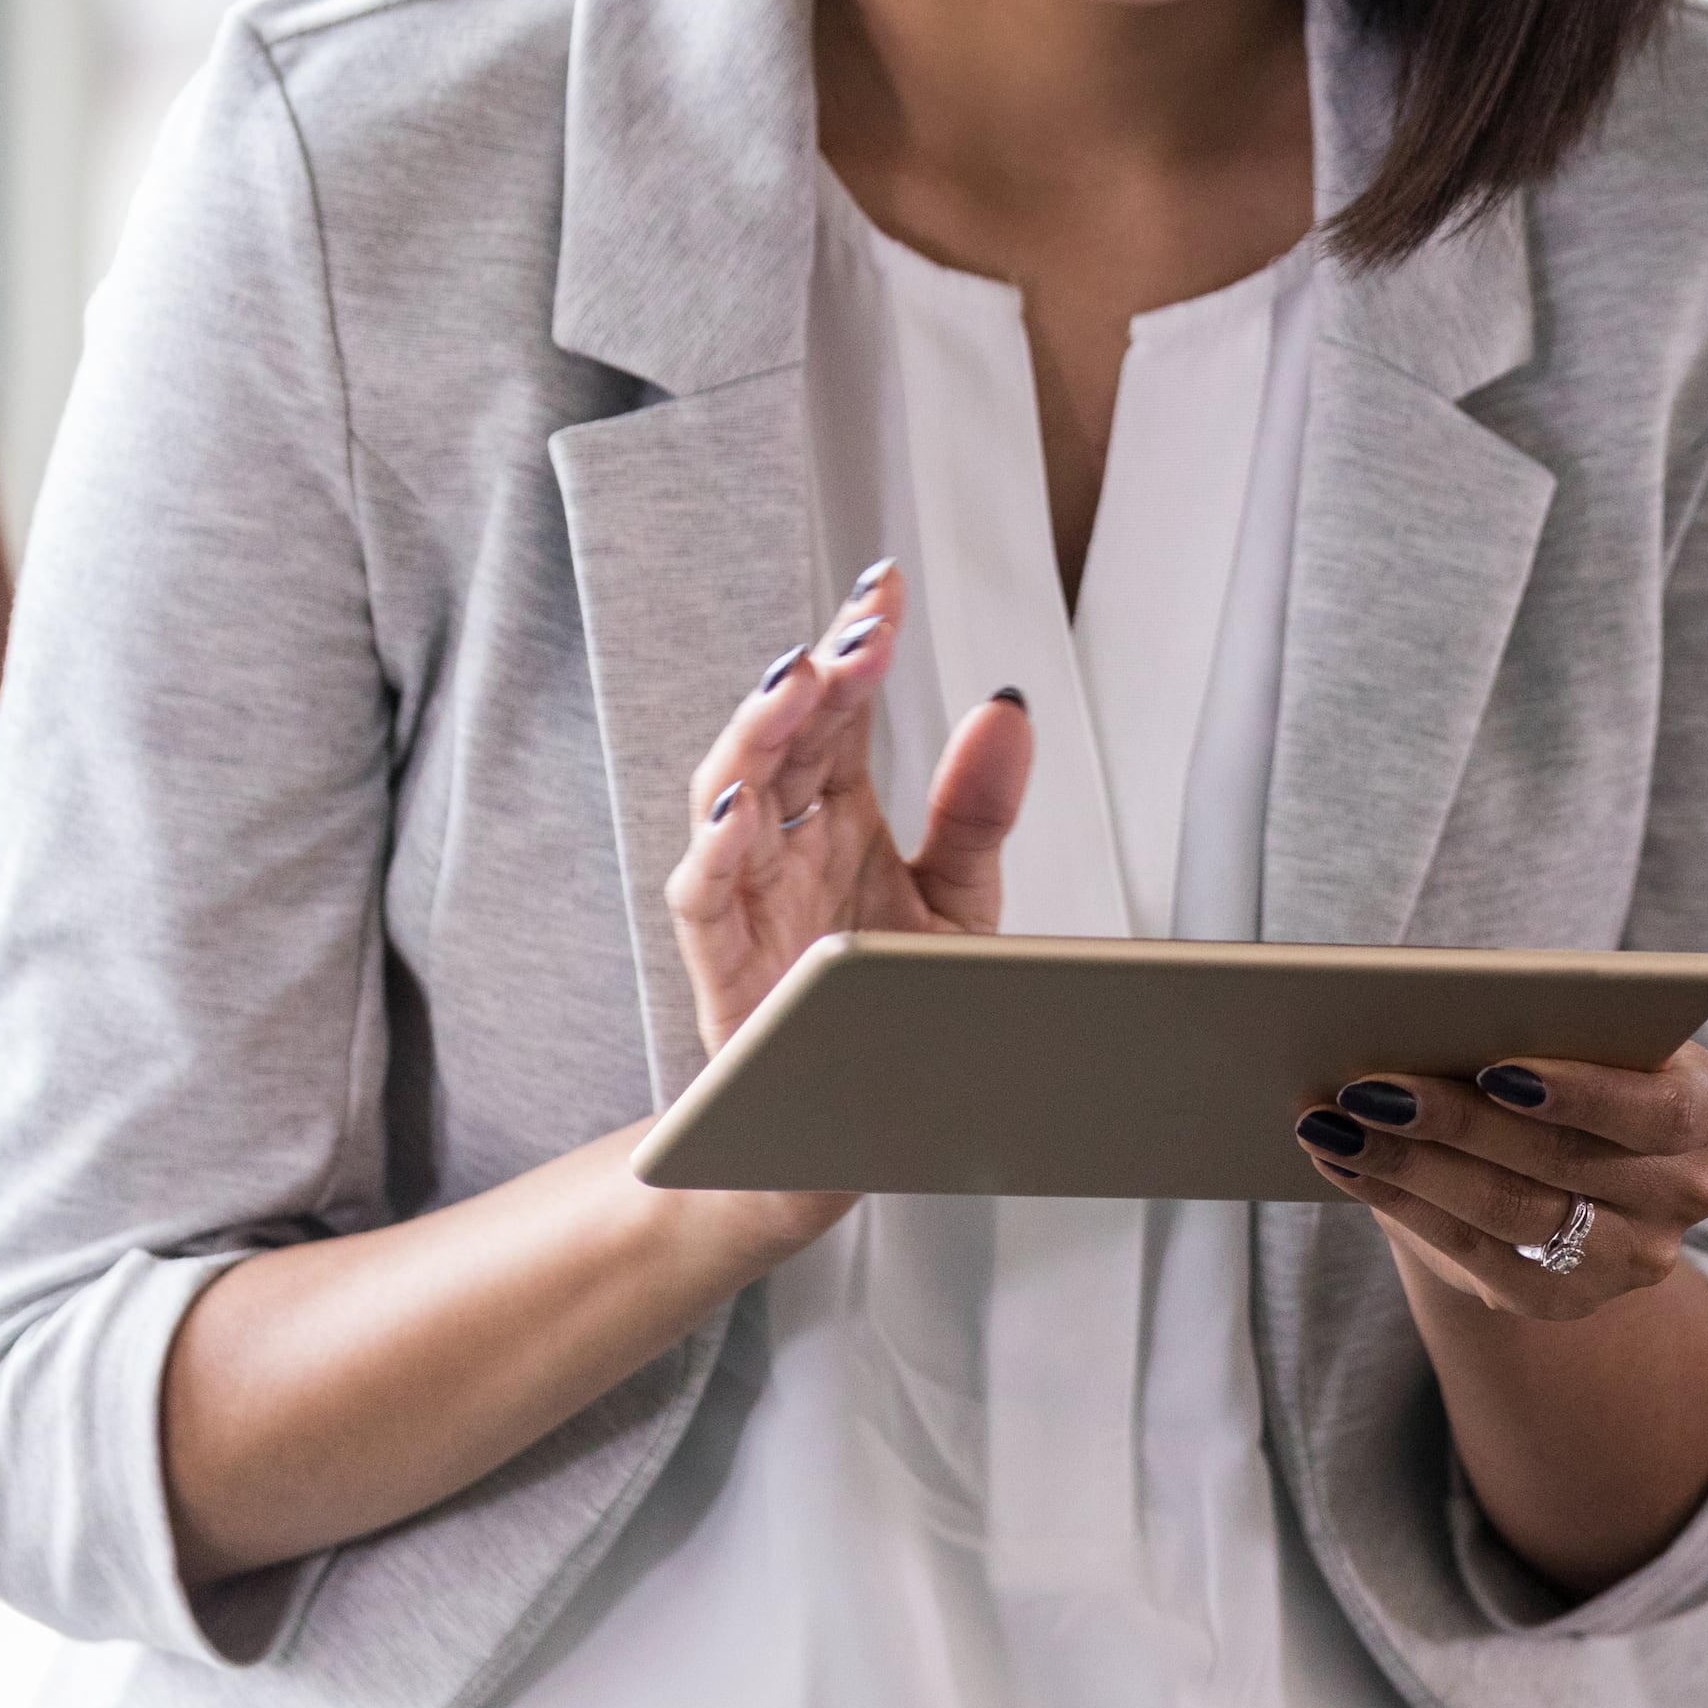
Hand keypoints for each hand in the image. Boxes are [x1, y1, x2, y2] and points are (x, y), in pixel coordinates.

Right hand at [662, 562, 1033, 1058]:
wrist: (862, 1122)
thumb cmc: (892, 1003)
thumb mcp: (957, 897)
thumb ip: (975, 807)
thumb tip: (1007, 705)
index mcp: (835, 809)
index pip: (838, 707)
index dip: (857, 645)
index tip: (885, 585)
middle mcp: (784, 838)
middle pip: (783, 735)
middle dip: (815, 674)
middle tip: (860, 630)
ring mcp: (747, 895)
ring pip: (725, 793)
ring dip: (756, 734)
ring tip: (795, 681)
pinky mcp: (722, 964)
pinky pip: (701, 897)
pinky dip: (712, 849)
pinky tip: (739, 806)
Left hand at [1291, 1044, 1707, 1322]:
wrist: (1580, 1174)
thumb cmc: (1572, 1072)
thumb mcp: (1579, 1040)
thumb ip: (1537, 1027)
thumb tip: (1430, 1013)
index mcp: (1706, 1111)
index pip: (1654, 1108)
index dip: (1578, 1091)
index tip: (1496, 1067)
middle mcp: (1685, 1193)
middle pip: (1560, 1161)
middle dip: (1453, 1121)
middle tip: (1364, 1085)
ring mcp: (1630, 1259)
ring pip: (1509, 1213)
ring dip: (1408, 1166)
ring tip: (1333, 1124)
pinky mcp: (1564, 1299)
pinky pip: (1474, 1255)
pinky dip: (1400, 1204)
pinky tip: (1345, 1165)